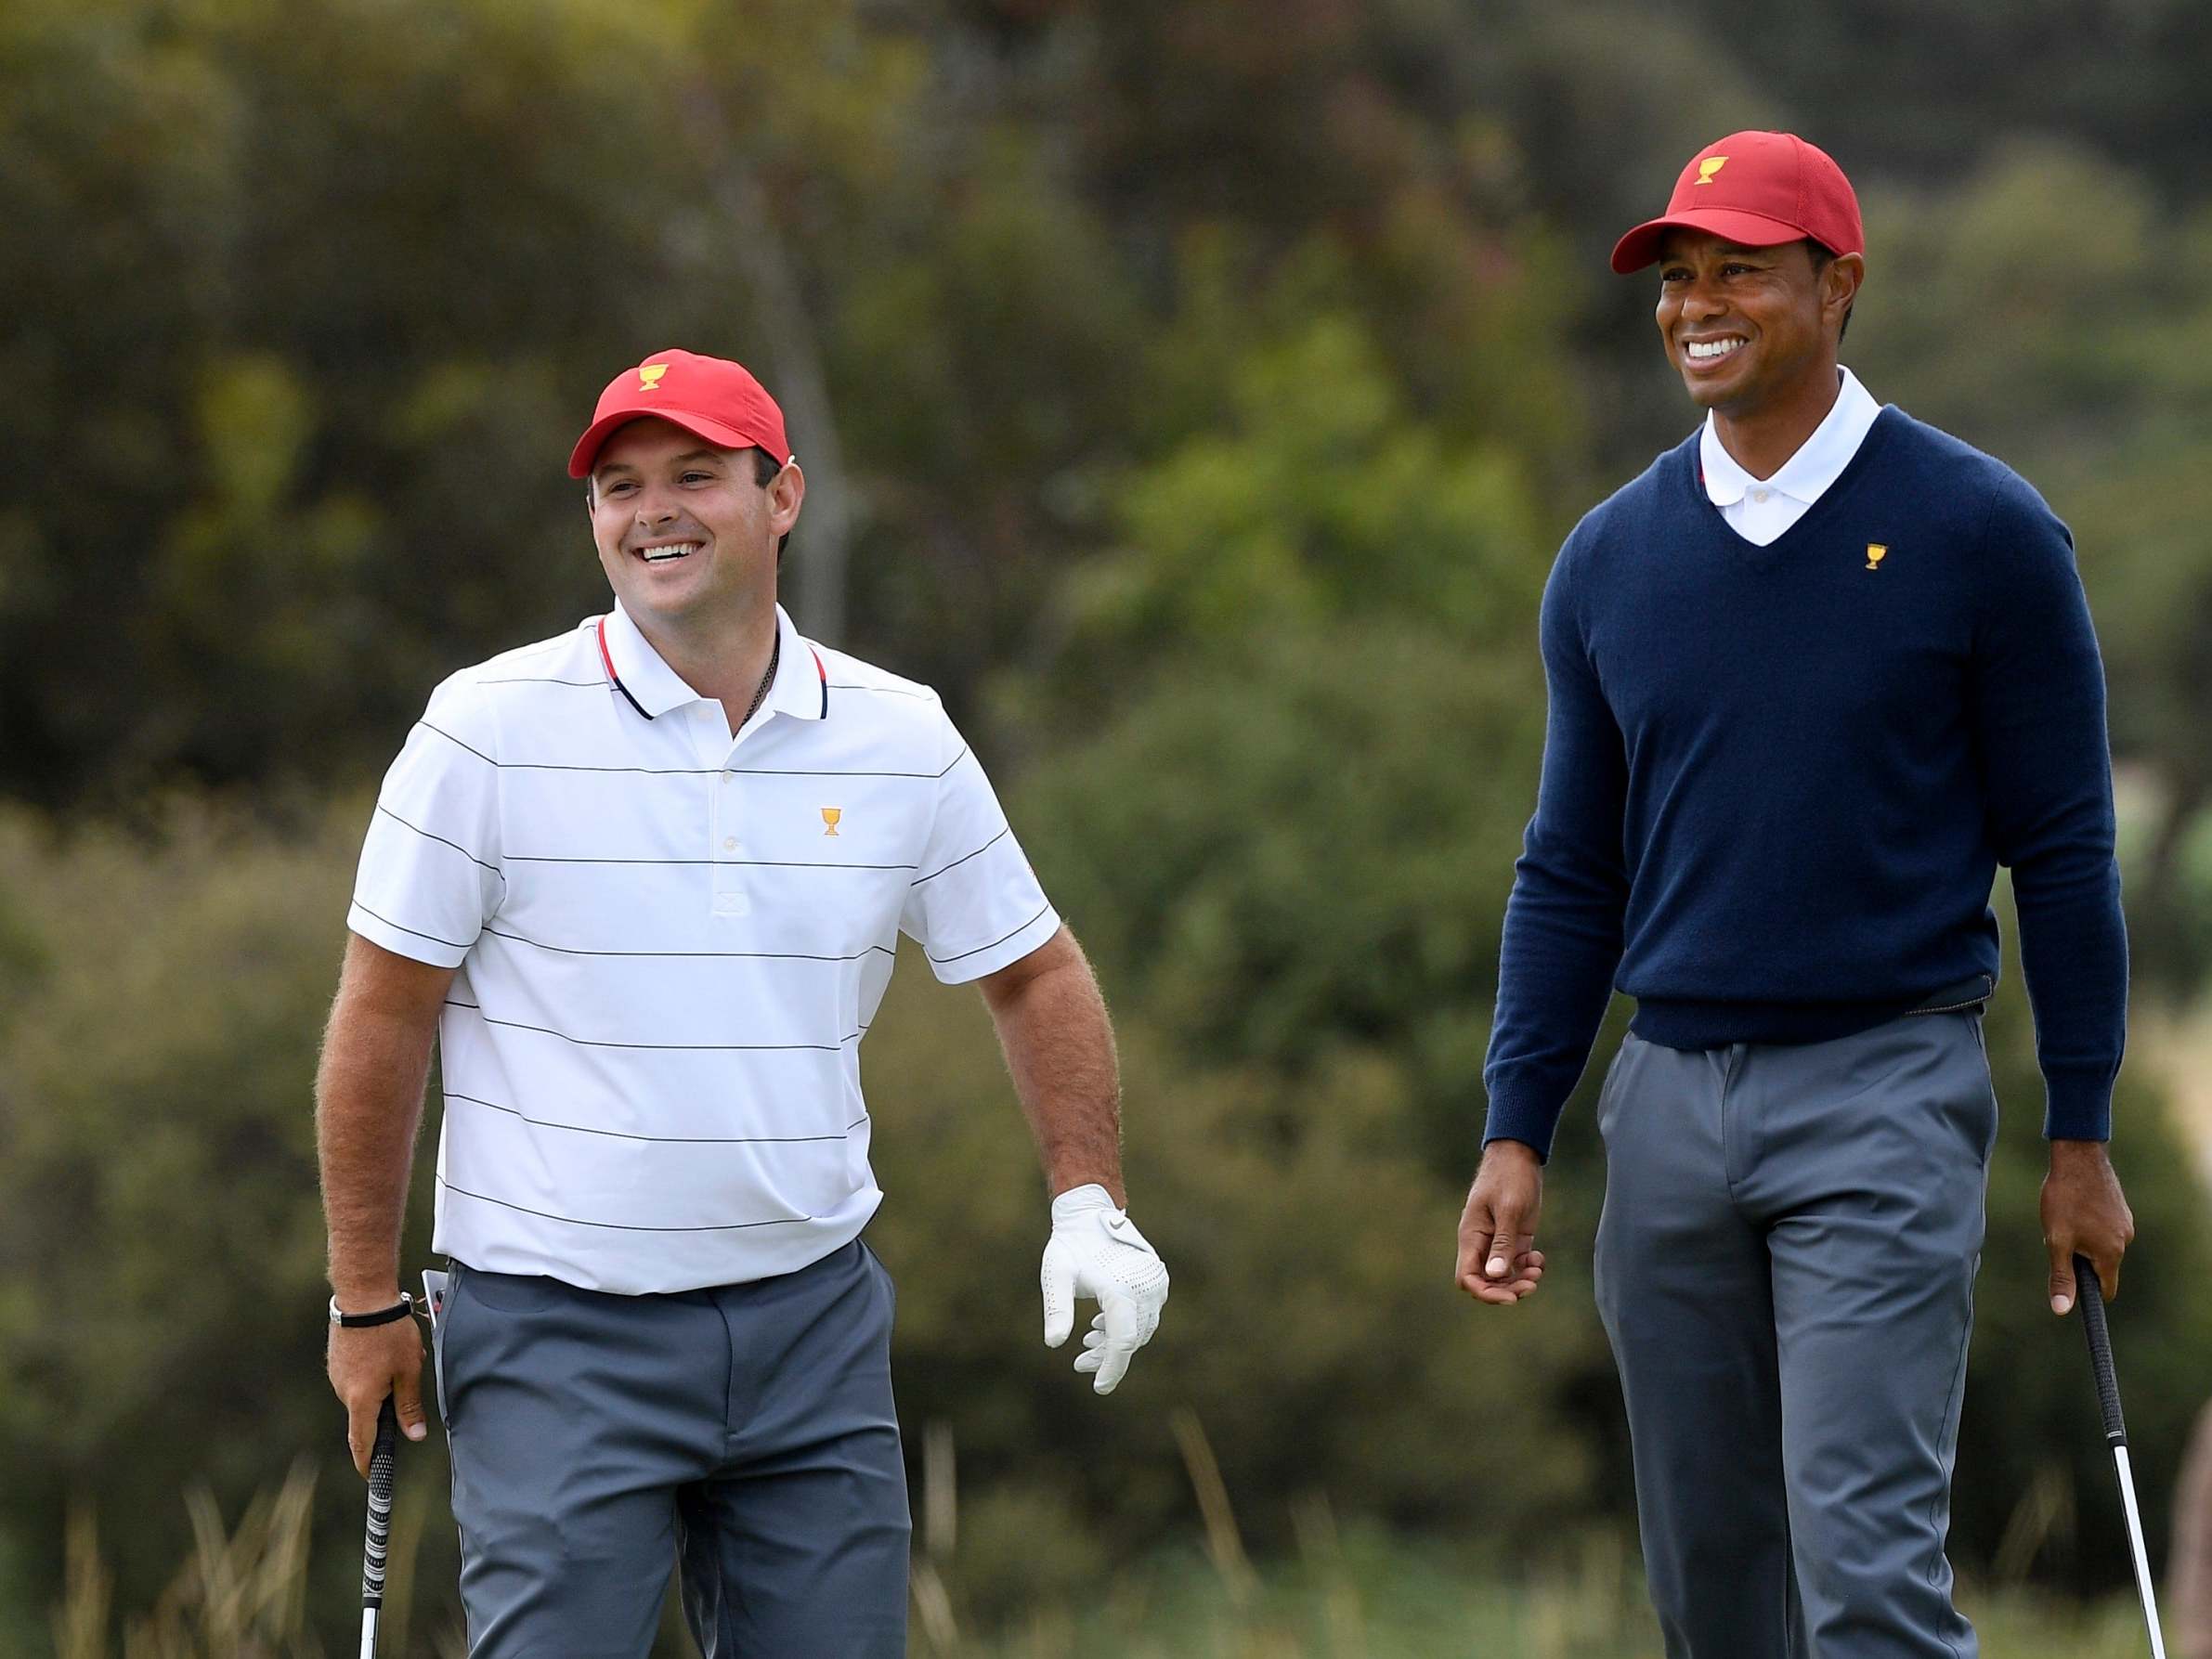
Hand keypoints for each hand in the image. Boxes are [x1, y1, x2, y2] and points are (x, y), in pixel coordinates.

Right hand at [326, 1302, 428, 1476]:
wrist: (363, 1297)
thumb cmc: (389, 1332)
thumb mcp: (409, 1370)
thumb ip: (409, 1406)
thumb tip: (414, 1435)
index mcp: (361, 1399)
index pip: (362, 1442)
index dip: (368, 1462)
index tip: (372, 1476)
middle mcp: (343, 1392)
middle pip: (367, 1415)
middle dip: (389, 1405)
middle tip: (408, 1378)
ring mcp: (337, 1376)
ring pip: (364, 1393)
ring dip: (384, 1384)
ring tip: (401, 1357)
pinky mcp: (336, 1362)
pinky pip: (357, 1378)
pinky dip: (374, 1372)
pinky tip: (387, 1349)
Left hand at [1041, 1185, 1168, 1394]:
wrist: (1089, 1213)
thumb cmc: (1069, 1245)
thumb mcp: (1056, 1276)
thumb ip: (1057, 1309)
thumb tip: (1054, 1343)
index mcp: (1121, 1289)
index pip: (1122, 1343)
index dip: (1111, 1369)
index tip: (1099, 1388)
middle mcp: (1146, 1287)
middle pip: (1131, 1339)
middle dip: (1107, 1357)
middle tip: (1080, 1362)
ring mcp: (1156, 1284)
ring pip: (1140, 1329)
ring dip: (1116, 1341)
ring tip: (1088, 1339)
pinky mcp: (1158, 1280)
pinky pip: (1146, 1315)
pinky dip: (1127, 1325)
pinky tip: (1101, 1324)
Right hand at [1456, 1139, 1545, 1305]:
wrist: (1518, 1155)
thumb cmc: (1509, 1177)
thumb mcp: (1508, 1209)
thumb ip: (1502, 1243)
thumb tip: (1495, 1275)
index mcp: (1471, 1237)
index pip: (1467, 1277)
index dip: (1486, 1293)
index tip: (1510, 1297)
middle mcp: (1481, 1243)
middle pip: (1486, 1281)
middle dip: (1507, 1290)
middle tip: (1531, 1285)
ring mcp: (1497, 1241)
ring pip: (1502, 1275)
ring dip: (1519, 1280)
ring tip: (1537, 1270)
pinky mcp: (1514, 1237)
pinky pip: (1516, 1263)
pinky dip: (1528, 1267)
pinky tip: (1539, 1259)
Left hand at [2042, 1139, 2134, 1314]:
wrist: (2079, 1157)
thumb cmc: (2066, 1198)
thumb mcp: (2057, 1240)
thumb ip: (2062, 1276)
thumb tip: (2062, 1309)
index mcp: (2111, 1254)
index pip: (2107, 1289)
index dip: (2089, 1293)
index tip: (2072, 1286)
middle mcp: (2124, 1240)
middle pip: (2101, 1265)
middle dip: (2079, 1259)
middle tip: (2059, 1236)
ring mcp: (2124, 1223)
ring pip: (2100, 1244)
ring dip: (2082, 1239)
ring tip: (2066, 1217)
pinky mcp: (2120, 1209)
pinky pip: (2103, 1227)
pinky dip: (2088, 1224)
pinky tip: (2074, 1206)